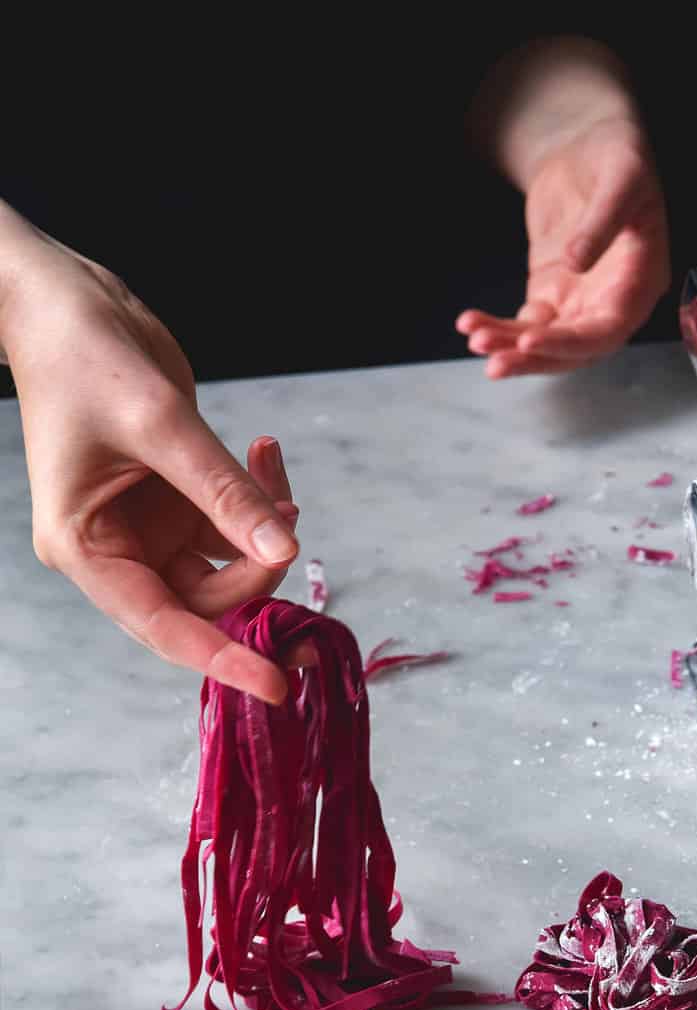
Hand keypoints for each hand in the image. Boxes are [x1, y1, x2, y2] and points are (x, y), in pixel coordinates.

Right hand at [1, 220, 299, 702]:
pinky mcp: (175, 500)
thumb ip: (224, 490)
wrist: (66, 299)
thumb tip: (284, 546)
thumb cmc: (82, 355)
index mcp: (88, 549)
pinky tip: (270, 462)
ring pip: (226, 566)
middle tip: (292, 525)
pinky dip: (261, 504)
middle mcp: (118, 550)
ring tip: (278, 477)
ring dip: (265, 533)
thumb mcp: (158, 422)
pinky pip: (231, 526)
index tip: (276, 686)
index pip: (165, 626)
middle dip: (257, 575)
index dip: (224, 658)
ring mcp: (149, 528)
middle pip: (206, 602)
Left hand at [457, 117, 669, 378]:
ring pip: (549, 341)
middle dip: (534, 357)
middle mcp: (613, 301)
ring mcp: (581, 301)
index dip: (571, 341)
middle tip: (496, 361)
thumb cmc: (617, 156)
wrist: (587, 145)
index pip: (607, 329)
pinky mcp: (553, 293)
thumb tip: (576, 261)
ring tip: (476, 339)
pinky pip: (528, 323)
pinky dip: (502, 329)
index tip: (531, 339)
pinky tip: (474, 325)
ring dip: (511, 347)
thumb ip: (602, 221)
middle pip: (575, 348)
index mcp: (641, 280)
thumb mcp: (619, 177)